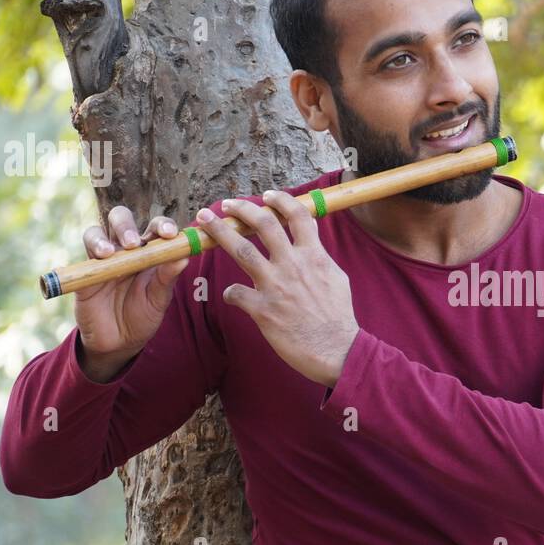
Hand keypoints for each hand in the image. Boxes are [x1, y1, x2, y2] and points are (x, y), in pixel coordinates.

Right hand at [74, 206, 188, 376]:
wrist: (119, 342)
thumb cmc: (143, 316)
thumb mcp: (159, 299)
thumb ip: (167, 278)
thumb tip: (184, 257)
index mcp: (148, 251)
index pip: (155, 228)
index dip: (163, 225)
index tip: (171, 234)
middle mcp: (124, 250)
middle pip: (120, 219)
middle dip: (126, 225)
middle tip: (135, 242)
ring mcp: (103, 259)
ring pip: (96, 231)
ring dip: (100, 238)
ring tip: (110, 252)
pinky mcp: (86, 272)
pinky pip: (84, 254)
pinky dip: (92, 250)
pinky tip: (101, 258)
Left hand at [197, 190, 358, 385]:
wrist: (336, 349)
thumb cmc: (338, 316)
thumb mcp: (336, 277)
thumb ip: (319, 256)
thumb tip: (312, 237)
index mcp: (313, 255)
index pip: (296, 216)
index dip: (280, 201)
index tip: (267, 196)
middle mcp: (292, 265)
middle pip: (263, 225)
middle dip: (242, 209)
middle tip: (226, 205)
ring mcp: (275, 286)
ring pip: (241, 250)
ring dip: (220, 232)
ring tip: (205, 221)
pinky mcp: (262, 309)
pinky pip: (235, 294)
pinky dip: (230, 293)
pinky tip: (231, 295)